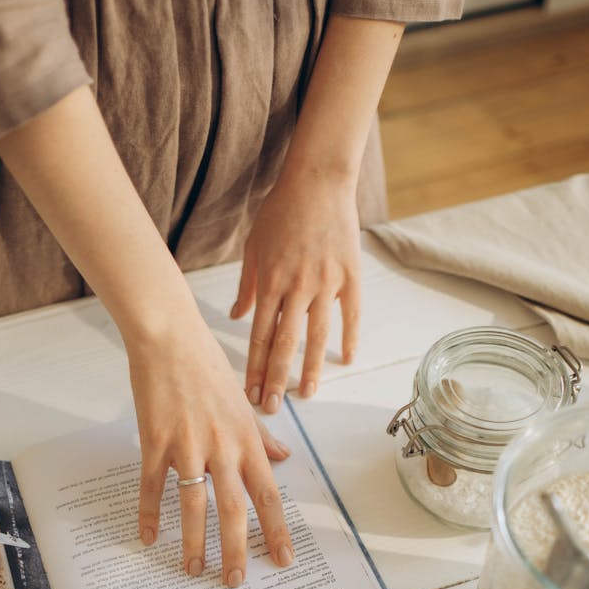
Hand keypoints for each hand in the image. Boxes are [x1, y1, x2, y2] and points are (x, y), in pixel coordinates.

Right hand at [125, 304, 293, 585]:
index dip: (277, 530)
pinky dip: (149, 514)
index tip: (283, 560)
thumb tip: (283, 455)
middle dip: (236, 549)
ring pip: (194, 505)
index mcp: (246, 440)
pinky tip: (148, 538)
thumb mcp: (243, 402)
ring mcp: (187, 446)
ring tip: (193, 569)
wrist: (169, 338)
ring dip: (194, 541)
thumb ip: (261, 434)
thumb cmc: (207, 365)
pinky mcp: (155, 442)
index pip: (268, 494)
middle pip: (233, 508)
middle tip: (234, 581)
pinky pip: (153, 486)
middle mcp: (221, 447)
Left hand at [230, 169, 361, 412]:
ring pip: (316, 335)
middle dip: (277, 379)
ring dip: (311, 368)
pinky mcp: (350, 275)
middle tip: (273, 407)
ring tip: (307, 394)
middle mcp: (297, 287)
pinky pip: (351, 314)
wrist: (318, 181)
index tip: (251, 394)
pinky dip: (349, 337)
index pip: (259, 336)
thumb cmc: (281, 212)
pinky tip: (346, 360)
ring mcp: (326, 282)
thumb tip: (238, 317)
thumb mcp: (254, 248)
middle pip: (285, 343)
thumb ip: (248, 287)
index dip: (255, 369)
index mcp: (271, 282)